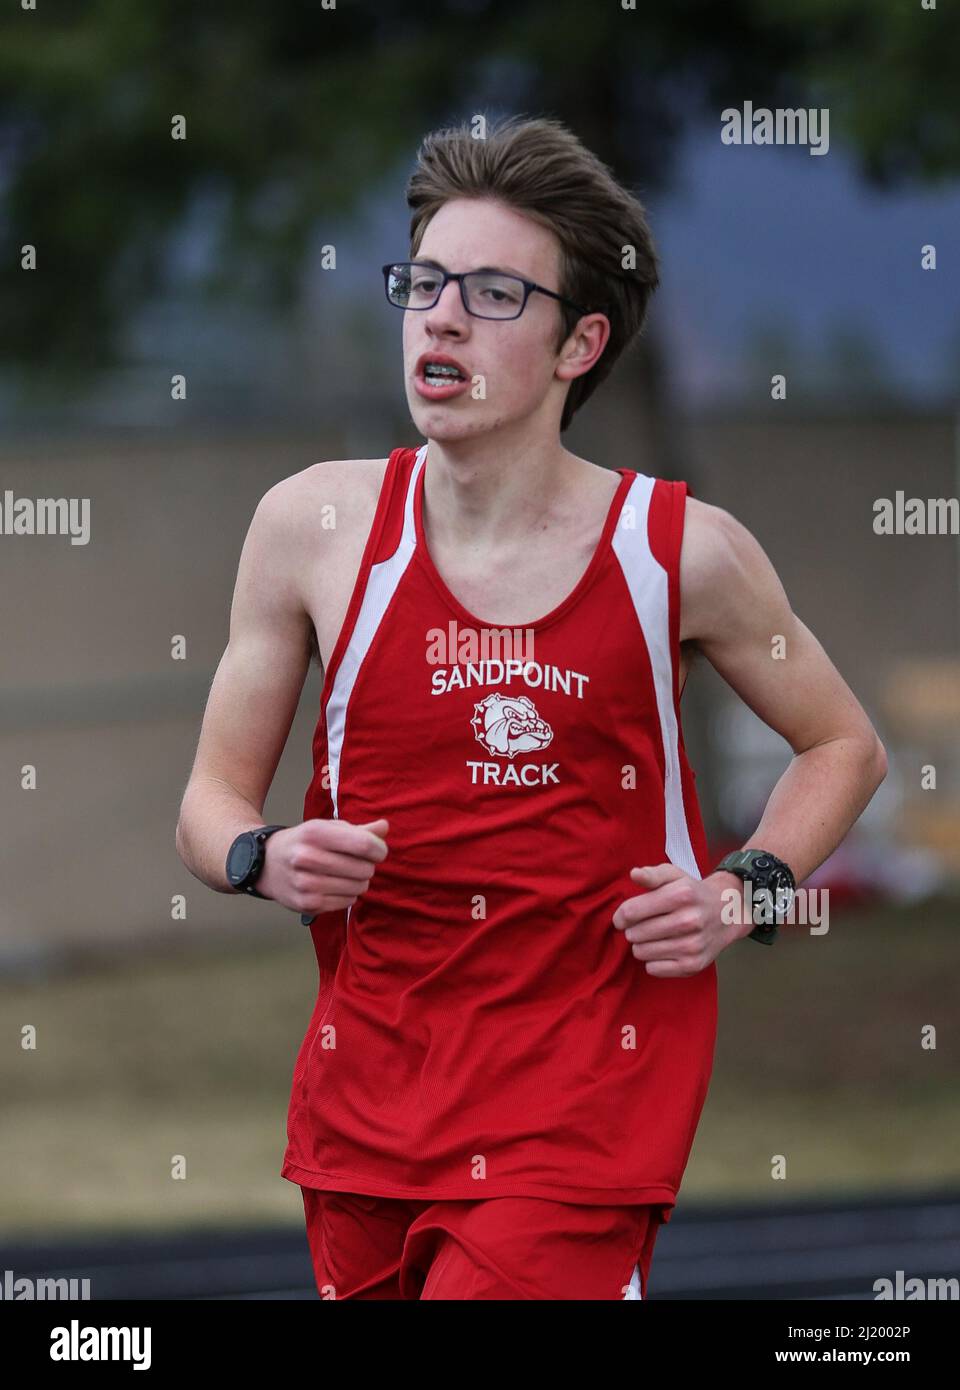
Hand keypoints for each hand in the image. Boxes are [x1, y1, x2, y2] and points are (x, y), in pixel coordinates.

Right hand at [257, 817, 388, 915]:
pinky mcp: (306, 904)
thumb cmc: (304, 842)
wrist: (267, 865)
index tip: (378, 851)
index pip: (364, 844)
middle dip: (368, 866)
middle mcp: (307, 857)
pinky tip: (336, 886)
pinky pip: (347, 902)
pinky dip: (348, 895)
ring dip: (359, 882)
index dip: (379, 849)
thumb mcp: (327, 828)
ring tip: (346, 874)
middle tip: (356, 862)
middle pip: (364, 868)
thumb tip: (385, 827)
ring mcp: (305, 884)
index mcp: (314, 833)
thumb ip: (359, 830)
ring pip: (358, 888)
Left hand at [611, 864, 747, 976]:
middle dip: (632, 930)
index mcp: (681, 895)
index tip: (623, 917)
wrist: (727, 914)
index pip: (631, 912)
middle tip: (642, 926)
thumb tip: (634, 874)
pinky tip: (662, 949)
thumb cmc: (693, 893)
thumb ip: (652, 875)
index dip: (621, 916)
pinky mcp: (693, 965)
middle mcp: (689, 921)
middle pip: (635, 934)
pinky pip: (653, 969)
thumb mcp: (675, 876)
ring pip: (641, 952)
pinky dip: (653, 960)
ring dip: (641, 945)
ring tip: (652, 937)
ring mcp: (692, 945)